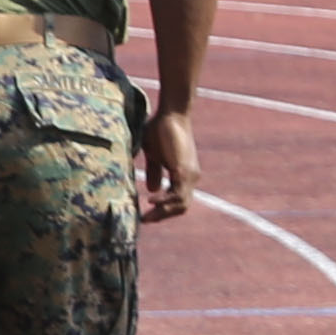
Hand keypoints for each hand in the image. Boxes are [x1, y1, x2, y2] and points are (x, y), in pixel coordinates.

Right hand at [135, 101, 200, 220]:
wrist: (172, 114)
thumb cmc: (161, 130)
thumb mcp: (154, 155)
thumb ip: (155, 172)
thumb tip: (152, 190)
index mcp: (184, 175)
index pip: (177, 201)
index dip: (163, 211)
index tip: (146, 217)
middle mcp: (190, 178)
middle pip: (180, 207)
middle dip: (162, 216)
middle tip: (144, 220)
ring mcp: (190, 175)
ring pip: (180, 204)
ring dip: (162, 212)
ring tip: (146, 216)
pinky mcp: (184, 169)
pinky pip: (177, 193)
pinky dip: (164, 200)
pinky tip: (149, 201)